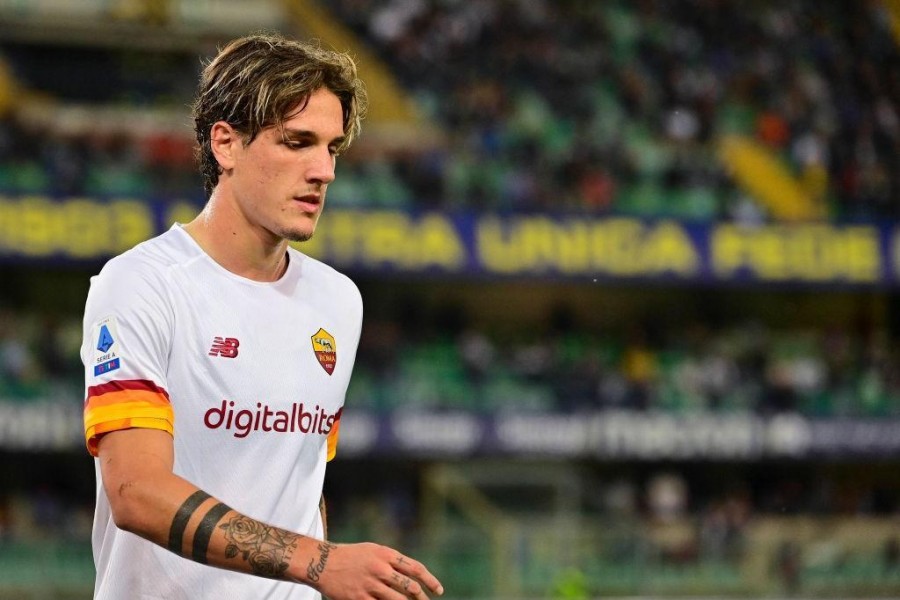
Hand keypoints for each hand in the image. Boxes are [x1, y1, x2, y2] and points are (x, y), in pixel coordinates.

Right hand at [304, 541, 442, 599]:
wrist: (322, 562)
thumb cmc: (351, 556)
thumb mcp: (373, 550)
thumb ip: (392, 561)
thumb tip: (412, 575)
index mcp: (386, 555)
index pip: (415, 569)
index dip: (430, 580)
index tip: (439, 590)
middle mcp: (380, 569)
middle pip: (410, 587)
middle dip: (422, 599)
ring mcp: (370, 585)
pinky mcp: (359, 599)